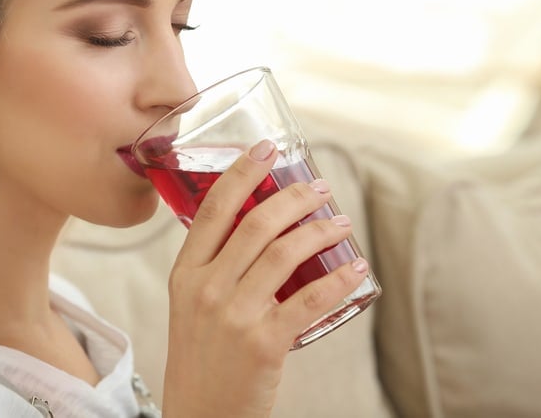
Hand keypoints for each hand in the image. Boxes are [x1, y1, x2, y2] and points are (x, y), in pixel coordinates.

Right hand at [160, 140, 368, 417]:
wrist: (200, 415)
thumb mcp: (190, 306)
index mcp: (185, 274)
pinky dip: (339, 279)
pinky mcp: (263, 343)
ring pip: (285, 253)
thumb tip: (256, 229)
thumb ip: (213, 269)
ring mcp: (234, 315)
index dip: (242, 172)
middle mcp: (206, 288)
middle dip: (295, 197)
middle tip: (320, 188)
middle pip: (256, 223)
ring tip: (341, 223)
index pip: (213, 209)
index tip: (266, 149)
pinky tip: (355, 268)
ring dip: (321, 230)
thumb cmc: (200, 358)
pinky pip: (309, 299)